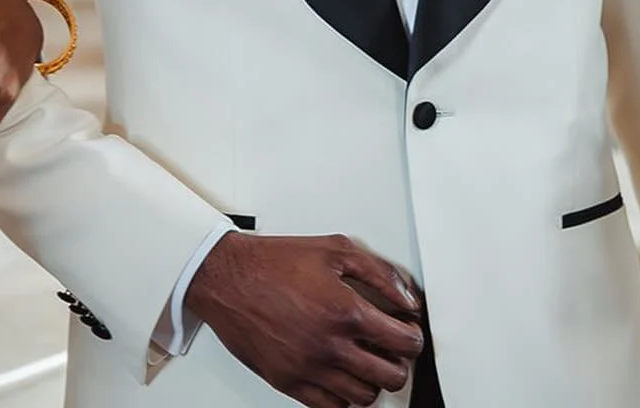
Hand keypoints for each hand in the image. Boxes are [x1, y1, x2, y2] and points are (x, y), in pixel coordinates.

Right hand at [186, 232, 423, 407]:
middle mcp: (331, 346)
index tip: (408, 331)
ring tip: (364, 360)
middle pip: (391, 376)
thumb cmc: (272, 262)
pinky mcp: (289, 382)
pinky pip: (332, 407)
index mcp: (346, 312)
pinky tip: (339, 374)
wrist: (226, 277)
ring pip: (364, 397)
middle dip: (399, 362)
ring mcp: (310, 369)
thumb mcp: (332, 249)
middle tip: (390, 348)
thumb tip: (406, 297)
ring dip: (372, 380)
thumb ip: (378, 271)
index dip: (413, 336)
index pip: (405, 342)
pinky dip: (343, 396)